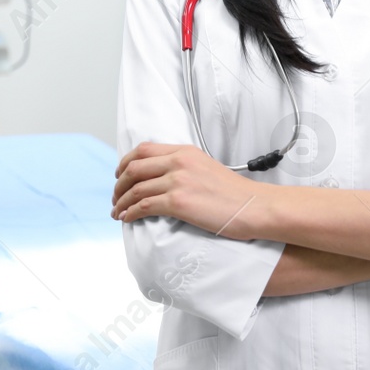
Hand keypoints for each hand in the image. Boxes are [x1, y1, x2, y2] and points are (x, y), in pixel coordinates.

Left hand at [112, 142, 264, 238]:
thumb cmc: (234, 194)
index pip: (143, 150)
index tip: (120, 175)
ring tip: (117, 212)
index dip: (125, 163)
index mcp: (184, 151)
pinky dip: (130, 213)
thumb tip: (163, 177)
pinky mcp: (178, 202)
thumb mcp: (206, 168)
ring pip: (135, 188)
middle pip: (134, 168)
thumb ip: (184, 167)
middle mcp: (178, 162)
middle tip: (115, 197)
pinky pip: (143, 206)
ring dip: (121, 201)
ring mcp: (178, 181)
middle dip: (119, 184)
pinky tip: (126, 219)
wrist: (254, 207)